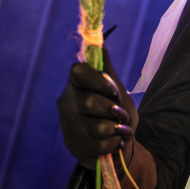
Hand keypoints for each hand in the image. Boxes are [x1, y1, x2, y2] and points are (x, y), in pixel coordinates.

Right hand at [57, 47, 137, 169]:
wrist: (117, 142)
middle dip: (114, 111)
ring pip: (97, 128)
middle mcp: (67, 101)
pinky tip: (114, 142)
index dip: (99, 80)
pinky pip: (99, 146)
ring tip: (122, 130)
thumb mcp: (115, 89)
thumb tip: (100, 43)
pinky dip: (114, 145)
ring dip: (117, 130)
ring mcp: (67, 125)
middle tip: (122, 116)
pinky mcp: (72, 145)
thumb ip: (107, 69)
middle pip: (90, 103)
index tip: (113, 90)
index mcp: (76, 83)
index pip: (79, 71)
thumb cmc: (116, 111)